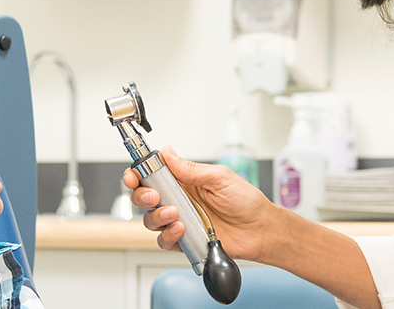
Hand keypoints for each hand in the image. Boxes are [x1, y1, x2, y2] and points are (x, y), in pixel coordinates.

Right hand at [122, 146, 280, 262]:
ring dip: (157, 216)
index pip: (152, 174)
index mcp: (184, 180)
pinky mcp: (184, 240)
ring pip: (150, 220)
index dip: (138, 174)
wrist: (260, 230)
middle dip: (141, 196)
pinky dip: (168, 236)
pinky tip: (181, 230)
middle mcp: (178, 199)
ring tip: (175, 214)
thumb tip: (168, 153)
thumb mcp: (220, 177)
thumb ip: (191, 169)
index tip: (134, 175)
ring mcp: (179, 220)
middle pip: (144, 197)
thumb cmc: (246, 202)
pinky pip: (164, 240)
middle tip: (153, 197)